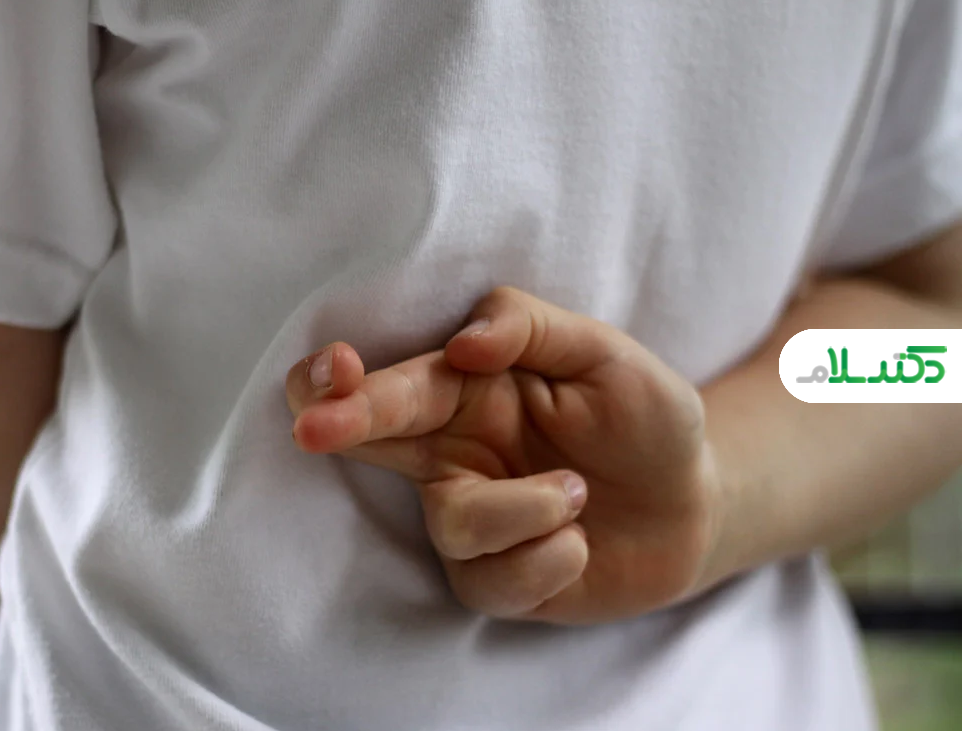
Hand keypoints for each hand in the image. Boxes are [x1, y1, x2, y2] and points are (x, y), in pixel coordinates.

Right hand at [286, 286, 724, 624]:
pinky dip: (550, 558)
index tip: (337, 370)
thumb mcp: (605, 354)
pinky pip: (493, 580)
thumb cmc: (645, 421)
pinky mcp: (493, 581)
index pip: (388, 384)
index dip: (344, 380)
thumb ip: (530, 328)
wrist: (698, 505)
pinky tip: (582, 542)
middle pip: (360, 442)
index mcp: (465, 392)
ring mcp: (467, 521)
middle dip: (335, 426)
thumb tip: (462, 348)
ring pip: (454, 523)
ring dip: (527, 509)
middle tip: (314, 429)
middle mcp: (450, 454)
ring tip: (580, 492)